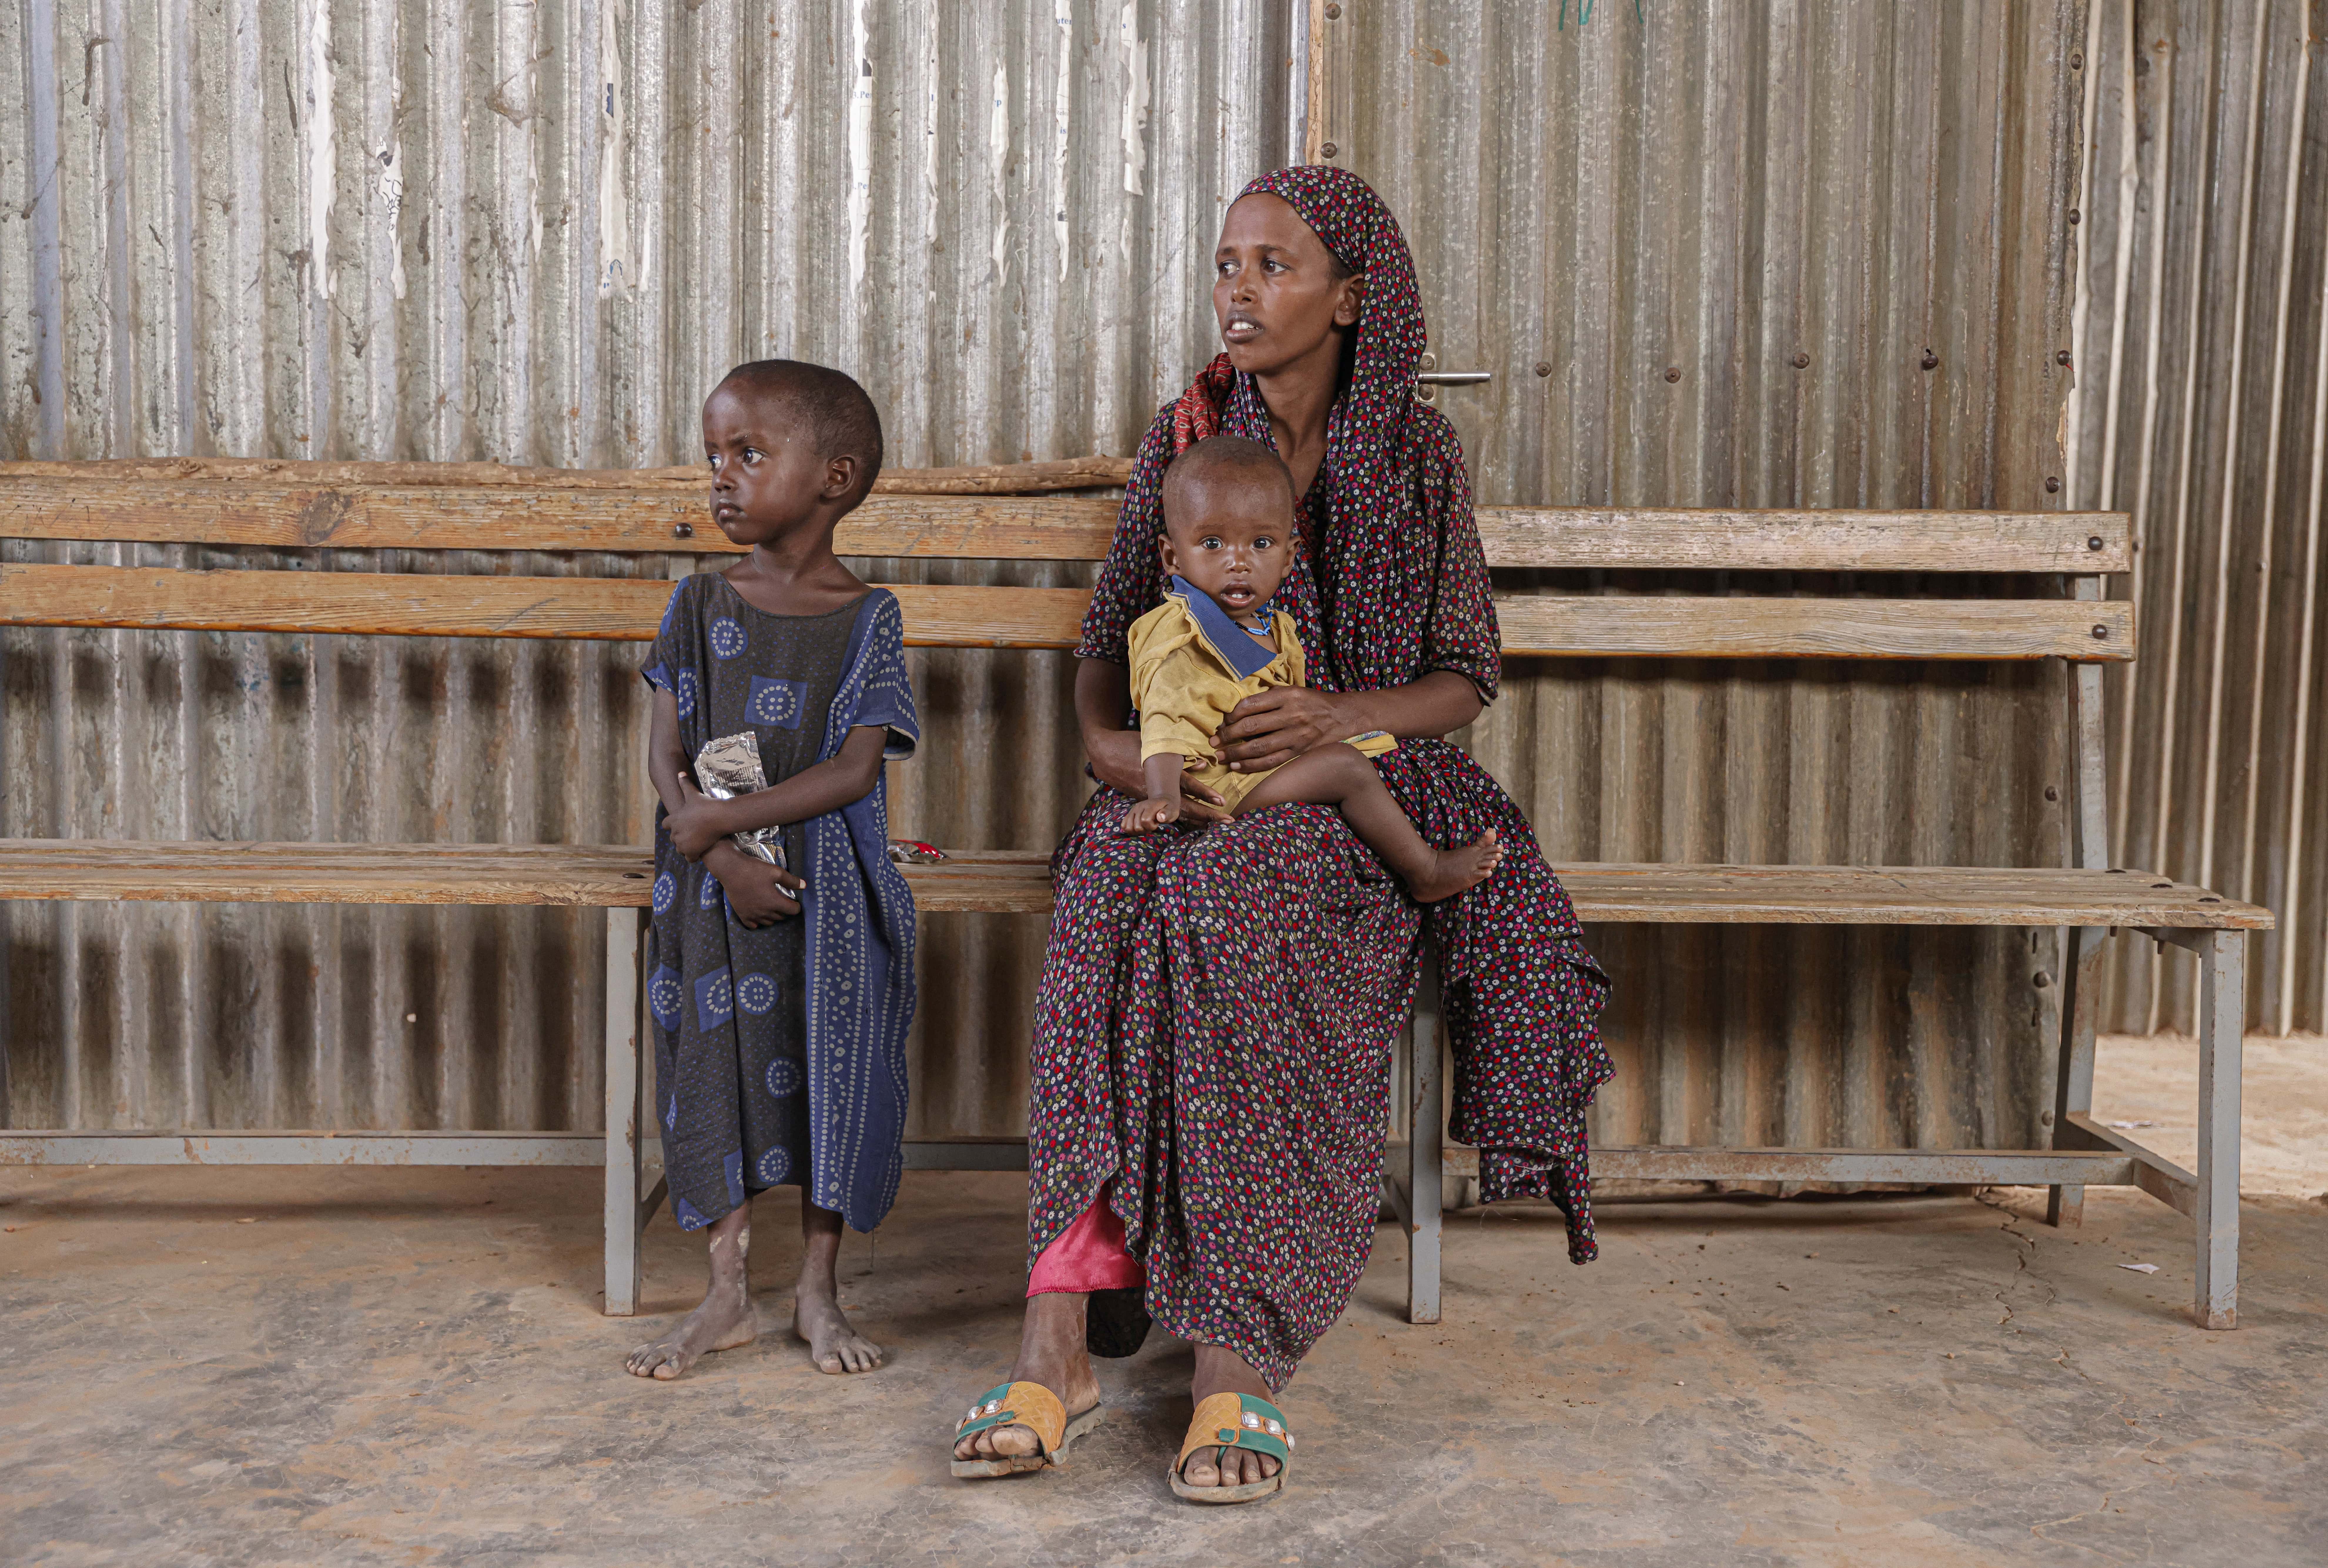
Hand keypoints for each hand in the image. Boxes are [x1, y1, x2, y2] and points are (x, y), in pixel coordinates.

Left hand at [666, 773, 735, 860]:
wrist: (718, 817)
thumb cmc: (705, 805)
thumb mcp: (693, 794)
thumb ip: (685, 784)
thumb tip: (680, 772)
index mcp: (674, 820)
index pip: (665, 824)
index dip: (671, 825)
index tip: (679, 825)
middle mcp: (675, 832)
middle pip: (673, 838)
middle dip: (680, 836)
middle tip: (691, 834)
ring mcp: (683, 843)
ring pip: (680, 849)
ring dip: (686, 847)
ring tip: (695, 844)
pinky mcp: (691, 851)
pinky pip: (689, 858)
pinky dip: (693, 856)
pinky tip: (700, 852)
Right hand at [705, 842, 805, 927]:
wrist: (731, 870)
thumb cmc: (754, 870)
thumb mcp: (776, 872)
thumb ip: (791, 881)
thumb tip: (805, 886)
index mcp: (775, 902)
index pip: (792, 911)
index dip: (796, 906)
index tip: (795, 901)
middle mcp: (765, 912)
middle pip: (781, 917)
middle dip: (785, 910)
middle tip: (783, 901)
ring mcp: (753, 915)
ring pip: (768, 922)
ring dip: (773, 916)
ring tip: (772, 907)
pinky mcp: (742, 915)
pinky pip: (753, 925)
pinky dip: (758, 922)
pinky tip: (759, 914)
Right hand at [1084, 726, 1229, 821]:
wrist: (1103, 753)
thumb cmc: (1131, 743)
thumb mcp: (1153, 743)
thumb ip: (1178, 754)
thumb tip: (1203, 764)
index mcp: (1158, 771)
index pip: (1186, 785)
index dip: (1204, 793)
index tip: (1221, 801)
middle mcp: (1155, 788)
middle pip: (1185, 805)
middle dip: (1207, 814)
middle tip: (1228, 821)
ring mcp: (1149, 797)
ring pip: (1176, 813)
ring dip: (1198, 819)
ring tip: (1217, 825)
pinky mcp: (1144, 801)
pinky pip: (1166, 813)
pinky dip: (1183, 818)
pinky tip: (1197, 824)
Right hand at [1119, 796, 1183, 833]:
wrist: (1163, 800)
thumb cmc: (1168, 808)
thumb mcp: (1172, 811)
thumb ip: (1167, 814)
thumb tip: (1160, 817)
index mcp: (1149, 806)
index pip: (1145, 821)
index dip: (1151, 826)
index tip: (1157, 824)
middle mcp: (1139, 807)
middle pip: (1136, 826)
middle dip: (1145, 830)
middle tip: (1151, 825)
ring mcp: (1133, 810)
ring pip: (1128, 827)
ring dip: (1137, 831)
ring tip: (1144, 827)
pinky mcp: (1129, 813)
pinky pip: (1123, 824)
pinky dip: (1130, 829)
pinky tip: (1138, 827)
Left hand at [1215, 687, 1354, 773]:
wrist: (1340, 716)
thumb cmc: (1310, 701)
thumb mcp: (1291, 690)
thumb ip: (1267, 698)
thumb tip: (1236, 710)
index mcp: (1287, 696)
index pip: (1251, 705)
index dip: (1231, 715)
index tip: (1221, 721)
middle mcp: (1291, 715)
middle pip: (1252, 727)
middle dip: (1228, 735)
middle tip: (1212, 741)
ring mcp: (1296, 736)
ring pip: (1259, 747)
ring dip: (1236, 752)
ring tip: (1220, 755)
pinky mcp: (1298, 751)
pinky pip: (1271, 761)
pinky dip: (1252, 765)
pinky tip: (1237, 765)